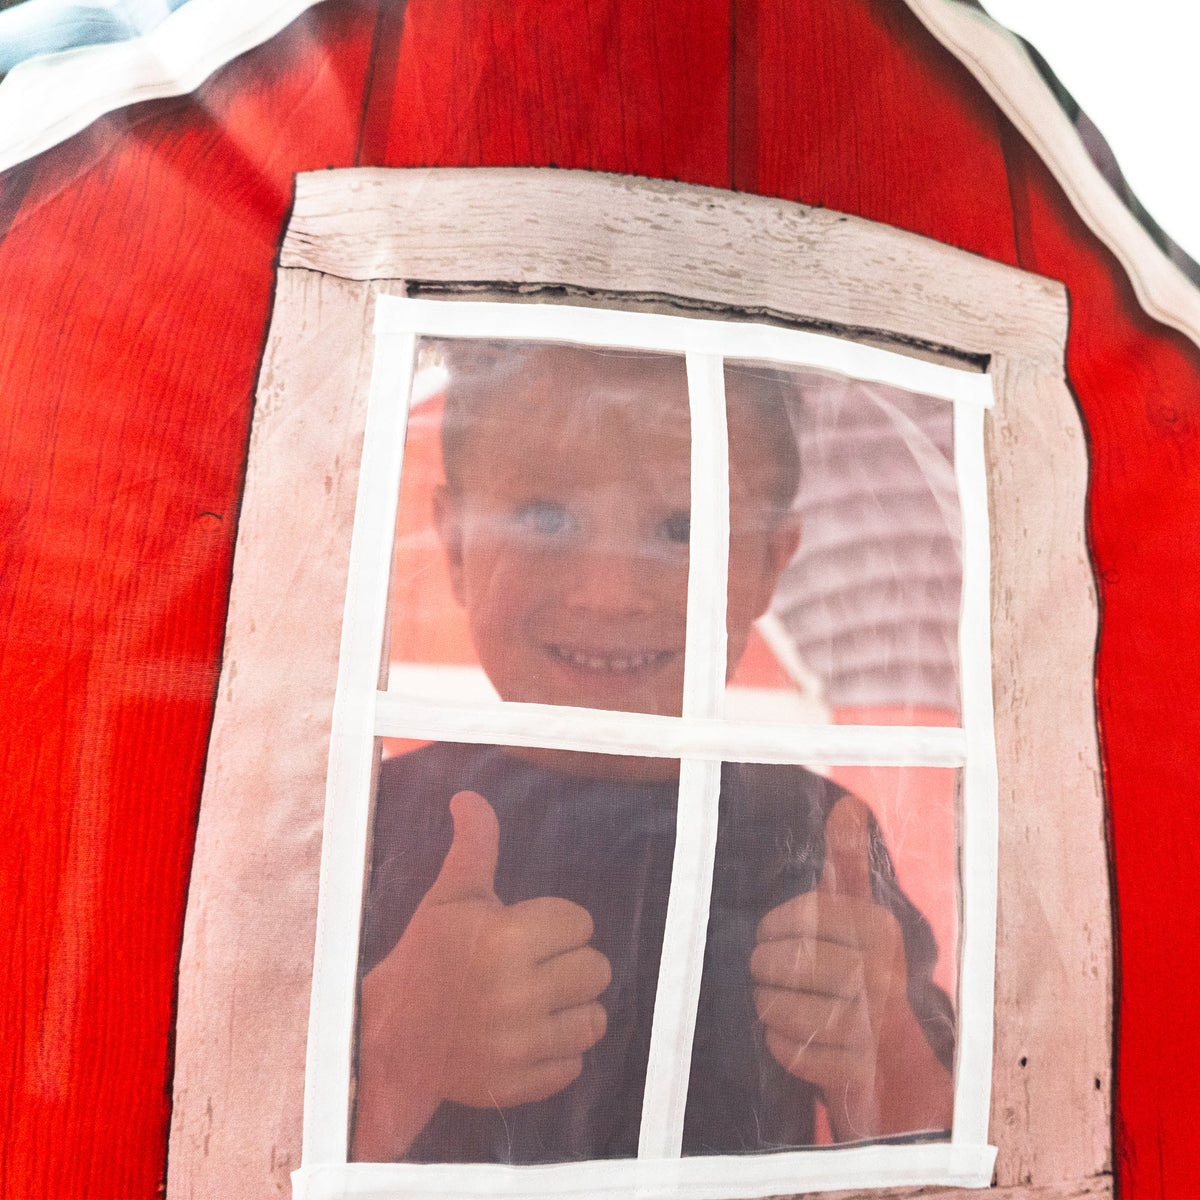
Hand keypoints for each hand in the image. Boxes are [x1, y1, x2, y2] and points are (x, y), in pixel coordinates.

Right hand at [352, 790, 610, 1159]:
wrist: (386, 1036)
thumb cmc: (426, 956)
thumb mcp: (450, 897)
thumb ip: (474, 847)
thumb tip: (470, 796)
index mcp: (505, 940)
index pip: (581, 923)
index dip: (557, 924)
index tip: (525, 932)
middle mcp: (517, 995)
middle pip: (597, 970)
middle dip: (570, 963)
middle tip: (534, 967)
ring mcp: (519, 1046)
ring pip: (594, 1020)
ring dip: (572, 1009)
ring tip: (536, 1001)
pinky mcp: (518, 1085)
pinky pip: (574, 1064)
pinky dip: (557, 1052)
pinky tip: (526, 1036)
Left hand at [749, 795, 952, 1139]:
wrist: (899, 1065)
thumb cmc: (865, 971)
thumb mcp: (861, 914)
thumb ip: (849, 860)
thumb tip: (849, 803)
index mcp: (883, 929)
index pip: (808, 913)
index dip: (775, 924)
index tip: (767, 933)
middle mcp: (886, 976)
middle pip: (795, 962)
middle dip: (765, 966)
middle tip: (761, 969)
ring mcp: (876, 1029)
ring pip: (790, 1007)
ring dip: (767, 1003)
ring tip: (768, 999)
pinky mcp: (860, 1075)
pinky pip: (794, 1052)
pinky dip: (778, 1043)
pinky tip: (785, 1034)